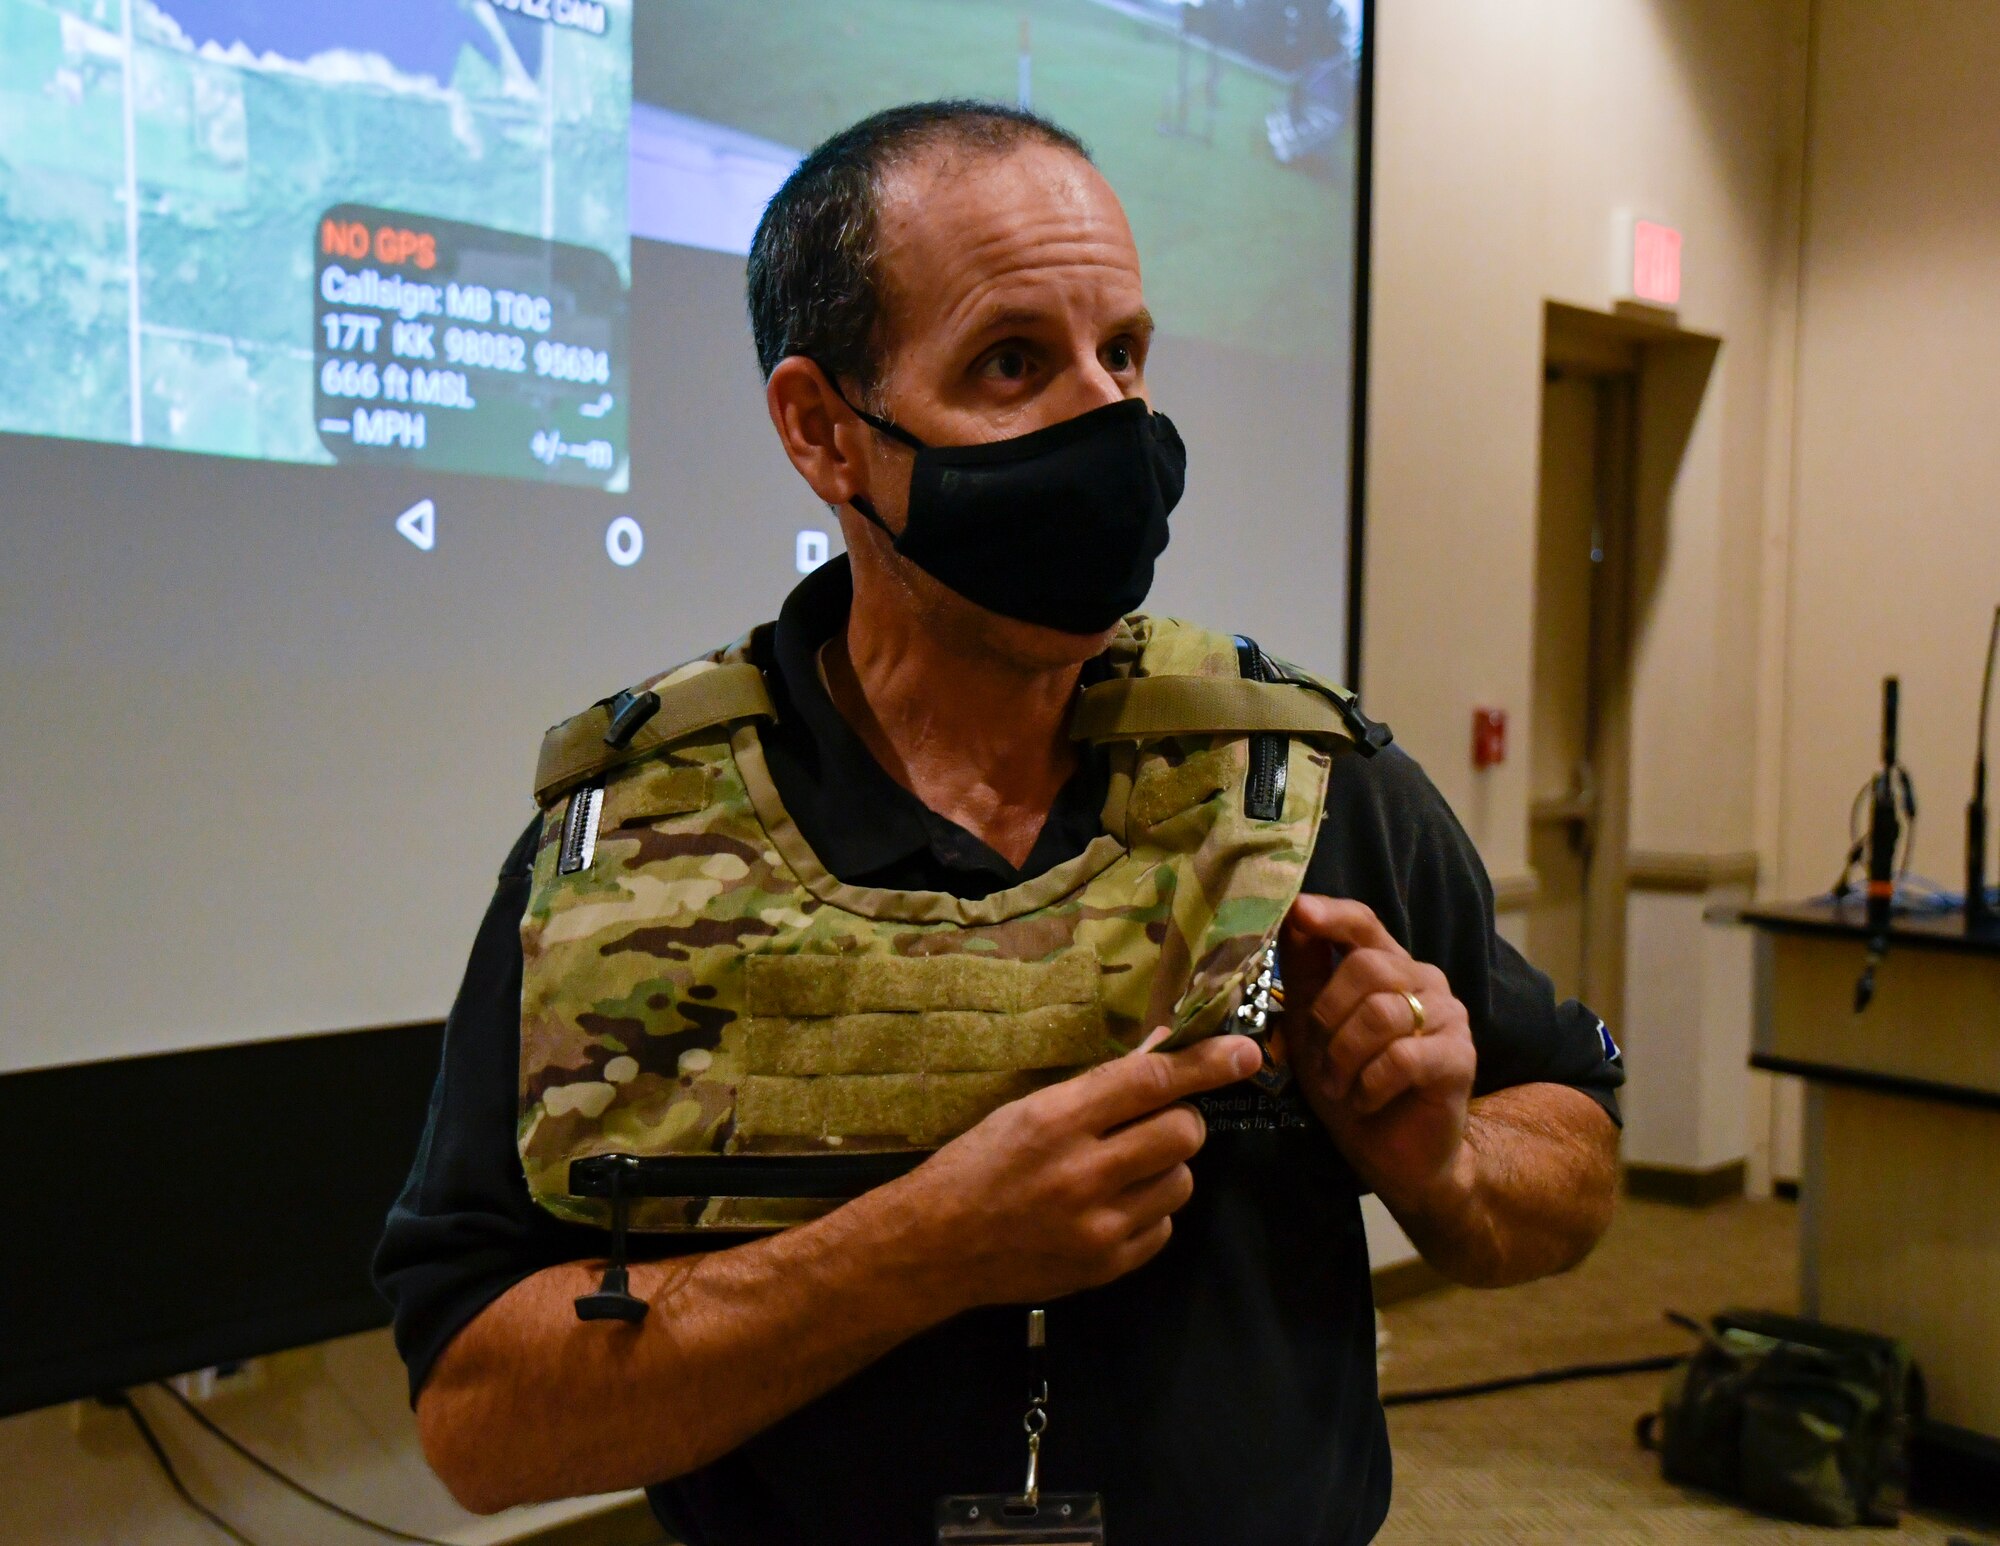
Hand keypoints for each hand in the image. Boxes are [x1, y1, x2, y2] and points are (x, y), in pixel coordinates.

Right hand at [888, 1034, 1262, 1310]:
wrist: (936, 1246)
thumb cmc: (977, 1165)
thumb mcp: (1027, 1110)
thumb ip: (1096, 1090)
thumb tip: (1163, 1055)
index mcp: (1057, 1120)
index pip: (1150, 1081)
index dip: (1204, 1063)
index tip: (1245, 1053)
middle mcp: (1083, 1172)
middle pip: (1182, 1132)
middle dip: (1179, 1121)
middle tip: (1150, 1125)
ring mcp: (1098, 1225)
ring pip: (1180, 1181)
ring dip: (1164, 1168)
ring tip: (1121, 1171)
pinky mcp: (1106, 1266)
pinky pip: (1163, 1227)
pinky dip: (1148, 1212)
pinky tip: (1110, 1208)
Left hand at [1277, 895, 1476, 1210]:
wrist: (1393, 1155)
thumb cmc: (1351, 1084)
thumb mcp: (1312, 1026)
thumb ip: (1305, 972)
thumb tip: (1290, 915)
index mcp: (1389, 966)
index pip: (1364, 922)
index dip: (1332, 914)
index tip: (1300, 912)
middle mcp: (1424, 980)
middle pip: (1367, 966)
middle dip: (1328, 1015)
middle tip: (1321, 1058)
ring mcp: (1449, 1016)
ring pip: (1381, 1013)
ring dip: (1344, 1056)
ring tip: (1340, 1086)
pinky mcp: (1460, 1058)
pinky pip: (1402, 1057)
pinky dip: (1370, 1083)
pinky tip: (1365, 1100)